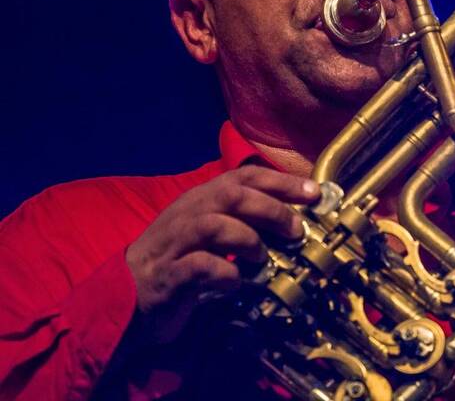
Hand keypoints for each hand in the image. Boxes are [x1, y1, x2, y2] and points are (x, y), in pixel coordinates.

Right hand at [124, 166, 320, 343]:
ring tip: (262, 257)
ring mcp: (175, 244)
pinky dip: (225, 272)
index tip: (314, 194)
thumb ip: (242, 218)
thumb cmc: (177, 260)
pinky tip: (237, 282)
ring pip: (214, 224)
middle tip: (295, 230)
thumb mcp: (209, 230)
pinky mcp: (167, 277)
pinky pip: (199, 267)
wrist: (123, 294)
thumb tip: (294, 217)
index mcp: (201, 199)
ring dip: (247, 239)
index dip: (282, 182)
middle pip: (233, 195)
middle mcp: (188, 214)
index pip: (244, 176)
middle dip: (272, 209)